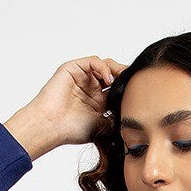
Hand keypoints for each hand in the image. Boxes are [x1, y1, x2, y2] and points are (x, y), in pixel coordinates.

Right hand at [3, 55, 128, 159]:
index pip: (116, 89)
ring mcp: (81, 77)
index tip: (139, 92)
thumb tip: (133, 117)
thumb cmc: (71, 130)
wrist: (51, 126)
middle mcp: (90, 87)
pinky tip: (108, 78)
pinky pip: (93, 61)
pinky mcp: (72, 68)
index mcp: (97, 101)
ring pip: (104, 65)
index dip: (127, 88)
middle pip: (112, 74)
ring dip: (116, 69)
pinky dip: (103, 67)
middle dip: (124, 76)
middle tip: (134, 81)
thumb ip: (115, 118)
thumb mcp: (102, 125)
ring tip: (122, 78)